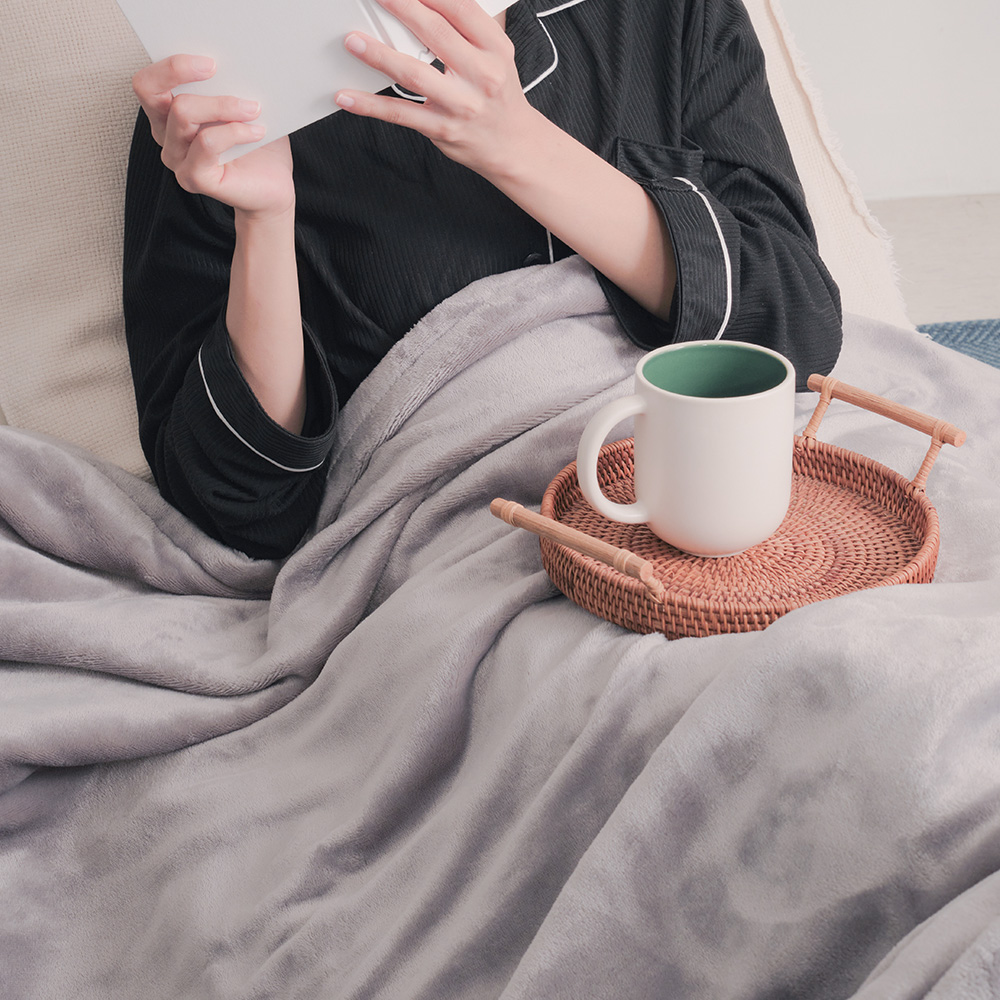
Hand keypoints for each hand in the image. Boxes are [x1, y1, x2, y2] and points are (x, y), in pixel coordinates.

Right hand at [131, 55, 293, 218]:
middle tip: (216, 68)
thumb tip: (234, 55)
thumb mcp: (242, 103)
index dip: (169, 65)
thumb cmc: (258, 146)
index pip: (147, 83)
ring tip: (253, 108)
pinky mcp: (193, 177)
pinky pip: (206, 142)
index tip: (207, 58)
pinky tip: (256, 132)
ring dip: (221, 104)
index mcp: (169, 113)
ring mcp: (177, 158)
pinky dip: (234, 131)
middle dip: (180, 71)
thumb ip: (230, 81)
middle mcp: (166, 135)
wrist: (274, 187)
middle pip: (153, 93)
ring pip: (183, 113)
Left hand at [334, 0, 532, 178]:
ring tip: (353, 41)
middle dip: (400, 8)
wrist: (513, 145)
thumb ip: (468, 27)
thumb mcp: (496, 54)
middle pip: (434, 33)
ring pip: (414, 74)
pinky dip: (371, 106)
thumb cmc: (498, 95)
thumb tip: (434, 3)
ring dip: (379, 56)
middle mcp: (481, 74)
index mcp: (494, 48)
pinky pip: (401, 114)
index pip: (459, 9)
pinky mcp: (442, 128)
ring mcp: (460, 104)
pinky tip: (347, 97)